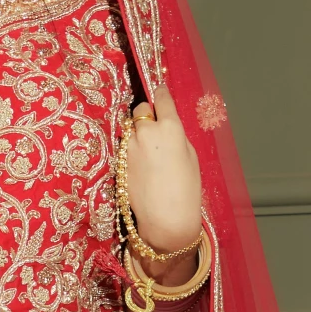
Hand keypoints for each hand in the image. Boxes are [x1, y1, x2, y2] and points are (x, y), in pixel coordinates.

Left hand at [122, 84, 201, 254]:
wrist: (166, 218)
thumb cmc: (186, 189)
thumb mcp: (191, 155)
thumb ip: (176, 134)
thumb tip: (166, 125)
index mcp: (170, 127)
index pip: (162, 97)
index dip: (161, 94)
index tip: (160, 93)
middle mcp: (146, 132)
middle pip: (140, 110)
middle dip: (146, 116)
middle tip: (154, 129)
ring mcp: (129, 146)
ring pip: (129, 129)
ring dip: (136, 134)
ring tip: (148, 153)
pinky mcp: (119, 161)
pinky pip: (125, 147)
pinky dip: (131, 150)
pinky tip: (141, 165)